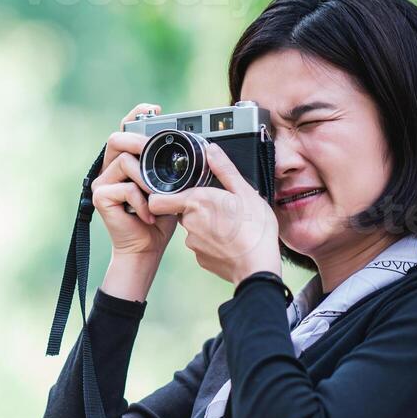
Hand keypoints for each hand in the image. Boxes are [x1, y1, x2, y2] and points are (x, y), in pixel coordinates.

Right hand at [90, 103, 179, 259]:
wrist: (146, 248)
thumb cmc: (158, 218)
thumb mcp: (168, 186)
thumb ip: (166, 167)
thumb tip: (185, 146)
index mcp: (124, 162)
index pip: (125, 130)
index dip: (136, 115)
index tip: (155, 109)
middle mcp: (108, 168)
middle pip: (116, 139)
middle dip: (139, 141)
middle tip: (154, 151)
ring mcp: (101, 182)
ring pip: (125, 162)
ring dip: (146, 180)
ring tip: (155, 199)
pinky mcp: (100, 196)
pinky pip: (125, 187)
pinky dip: (142, 201)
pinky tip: (147, 215)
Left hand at [146, 142, 282, 284]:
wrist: (258, 267)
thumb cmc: (254, 229)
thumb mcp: (244, 192)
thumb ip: (224, 169)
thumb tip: (211, 150)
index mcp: (196, 202)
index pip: (158, 200)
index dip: (163, 196)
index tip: (177, 192)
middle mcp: (189, 223)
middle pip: (183, 211)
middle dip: (198, 208)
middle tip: (221, 208)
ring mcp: (193, 244)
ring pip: (194, 229)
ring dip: (207, 226)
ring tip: (230, 226)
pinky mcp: (201, 259)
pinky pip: (202, 246)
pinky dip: (213, 243)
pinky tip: (230, 242)